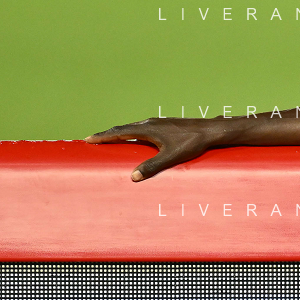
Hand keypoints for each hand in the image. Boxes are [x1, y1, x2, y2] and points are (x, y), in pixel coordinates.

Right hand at [84, 118, 225, 181]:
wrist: (210, 130)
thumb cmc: (191, 143)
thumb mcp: (170, 157)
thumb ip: (152, 166)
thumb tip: (133, 177)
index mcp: (147, 129)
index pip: (120, 132)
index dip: (103, 136)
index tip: (88, 139)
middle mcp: (150, 123)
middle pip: (123, 128)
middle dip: (108, 134)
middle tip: (93, 139)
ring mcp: (158, 122)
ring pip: (133, 127)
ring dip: (120, 132)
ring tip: (110, 138)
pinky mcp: (166, 124)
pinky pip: (142, 128)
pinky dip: (131, 132)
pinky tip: (136, 138)